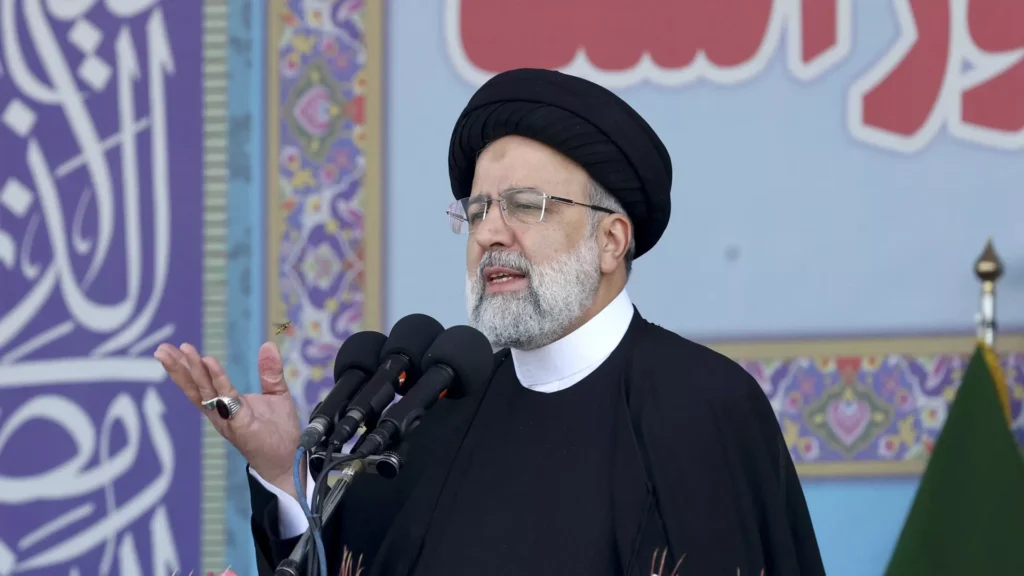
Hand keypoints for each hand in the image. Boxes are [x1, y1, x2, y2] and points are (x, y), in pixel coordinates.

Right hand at [154, 341, 303, 498]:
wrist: (290, 459)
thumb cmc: (278, 431)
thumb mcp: (276, 393)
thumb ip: (269, 371)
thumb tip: (267, 345)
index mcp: (224, 406)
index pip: (201, 385)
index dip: (187, 368)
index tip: (177, 349)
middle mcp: (220, 413)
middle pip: (194, 388)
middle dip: (178, 368)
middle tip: (162, 349)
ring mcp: (228, 419)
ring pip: (204, 392)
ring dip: (191, 371)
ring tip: (180, 351)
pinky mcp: (239, 424)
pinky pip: (226, 398)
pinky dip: (217, 379)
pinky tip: (209, 362)